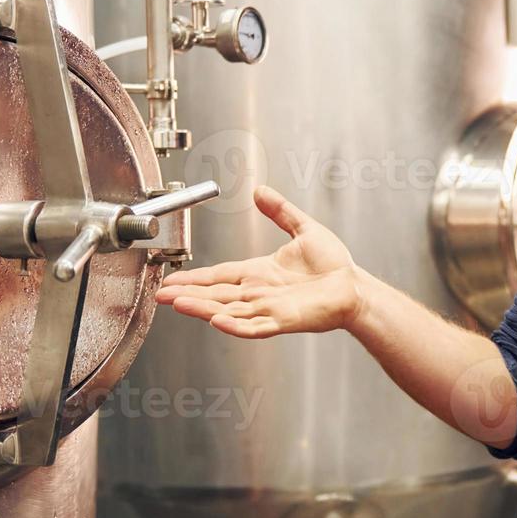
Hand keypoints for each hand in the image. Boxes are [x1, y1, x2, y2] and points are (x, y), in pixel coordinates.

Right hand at [154, 184, 365, 338]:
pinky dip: (236, 325)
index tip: (171, 280)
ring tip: (177, 304)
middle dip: (187, 294)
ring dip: (202, 308)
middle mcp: (259, 293)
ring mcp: (270, 309)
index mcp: (259, 273)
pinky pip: (255, 326)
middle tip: (161, 295)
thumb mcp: (303, 229)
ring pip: (228, 310)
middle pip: (215, 294)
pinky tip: (218, 321)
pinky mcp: (285, 320)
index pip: (219, 275)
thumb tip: (260, 191)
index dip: (194, 278)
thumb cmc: (334, 265)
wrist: (355, 286)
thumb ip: (280, 211)